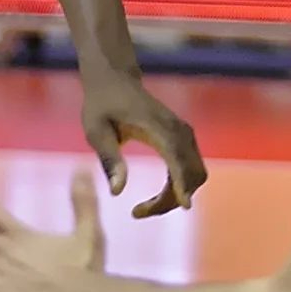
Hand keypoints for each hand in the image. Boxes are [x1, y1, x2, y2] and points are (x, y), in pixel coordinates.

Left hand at [81, 69, 205, 216]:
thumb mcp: (95, 130)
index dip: (182, 183)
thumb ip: (108, 158)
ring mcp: (184, 133)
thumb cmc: (101, 104)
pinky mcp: (184, 139)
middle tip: (139, 212)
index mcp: (157, 126)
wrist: (114, 80)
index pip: (177, 158)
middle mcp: (178, 130)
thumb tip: (116, 191)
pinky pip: (191, 169)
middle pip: (191, 173)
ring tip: (144, 207)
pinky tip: (159, 196)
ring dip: (177, 195)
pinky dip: (180, 186)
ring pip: (195, 174)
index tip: (184, 206)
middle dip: (173, 199)